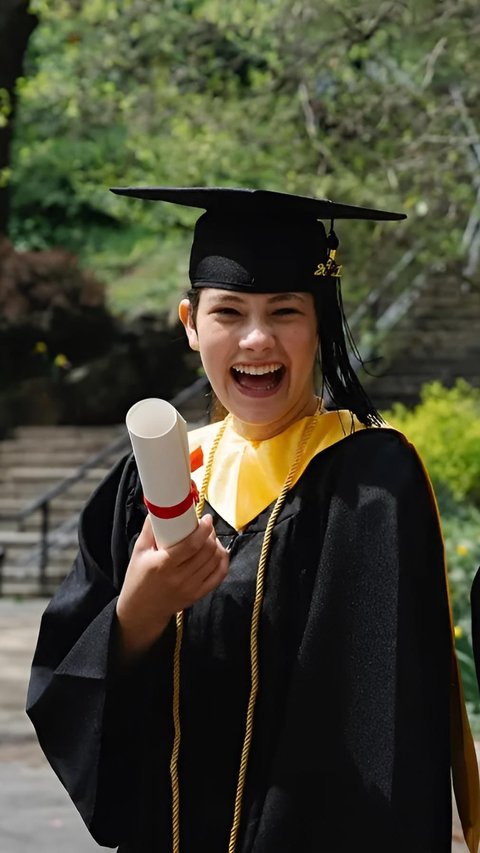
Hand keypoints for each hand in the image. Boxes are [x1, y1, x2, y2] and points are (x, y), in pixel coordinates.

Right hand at [116, 514, 228, 661]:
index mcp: (163, 565)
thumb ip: (149, 529)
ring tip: (211, 538)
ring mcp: (190, 588)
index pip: (192, 545)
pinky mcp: (197, 595)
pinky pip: (218, 576)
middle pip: (206, 552)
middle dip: (211, 535)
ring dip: (217, 546)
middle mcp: (179, 578)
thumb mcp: (139, 552)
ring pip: (214, 562)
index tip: (206, 519)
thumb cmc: (138, 578)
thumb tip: (160, 508)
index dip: (203, 529)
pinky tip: (218, 552)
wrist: (140, 611)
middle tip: (207, 527)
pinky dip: (222, 561)